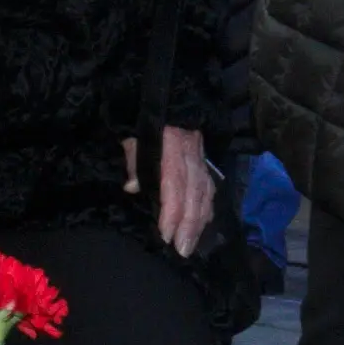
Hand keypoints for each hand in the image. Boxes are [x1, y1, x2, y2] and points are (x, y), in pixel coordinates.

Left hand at [134, 125, 213, 252]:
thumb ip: (134, 160)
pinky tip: (203, 224)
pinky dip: (207, 208)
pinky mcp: (205, 160)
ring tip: (192, 244)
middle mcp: (191, 156)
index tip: (166, 235)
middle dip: (189, 226)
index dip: (172, 212)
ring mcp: (201, 158)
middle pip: (194, 195)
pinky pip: (210, 188)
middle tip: (182, 250)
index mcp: (172, 148)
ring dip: (200, 222)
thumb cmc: (145, 118)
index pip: (174, 185)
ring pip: (205, 194)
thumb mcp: (133, 134)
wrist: (171, 93)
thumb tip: (133, 188)